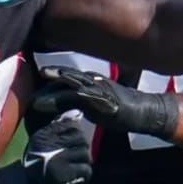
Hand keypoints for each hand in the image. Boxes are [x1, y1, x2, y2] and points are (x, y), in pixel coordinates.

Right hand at [18, 116, 93, 183]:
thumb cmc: (36, 164)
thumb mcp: (40, 143)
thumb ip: (57, 129)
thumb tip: (77, 113)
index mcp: (43, 135)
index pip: (70, 125)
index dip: (77, 133)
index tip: (74, 143)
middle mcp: (49, 144)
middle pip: (80, 138)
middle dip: (82, 147)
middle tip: (78, 156)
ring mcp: (57, 159)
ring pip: (84, 154)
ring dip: (84, 161)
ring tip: (78, 166)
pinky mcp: (63, 174)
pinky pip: (85, 169)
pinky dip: (85, 174)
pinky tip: (80, 177)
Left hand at [32, 66, 178, 139]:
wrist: (144, 112)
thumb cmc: (120, 110)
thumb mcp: (95, 106)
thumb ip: (81, 103)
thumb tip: (67, 106)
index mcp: (90, 83)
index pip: (68, 79)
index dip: (54, 77)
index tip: (39, 77)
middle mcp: (93, 82)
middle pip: (70, 76)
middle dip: (54, 74)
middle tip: (38, 71)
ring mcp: (99, 89)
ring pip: (76, 81)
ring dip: (61, 79)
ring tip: (46, 75)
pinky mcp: (105, 98)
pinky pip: (87, 94)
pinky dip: (75, 93)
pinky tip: (68, 92)